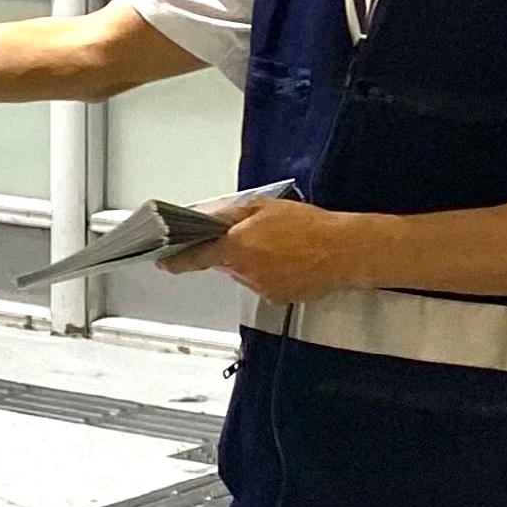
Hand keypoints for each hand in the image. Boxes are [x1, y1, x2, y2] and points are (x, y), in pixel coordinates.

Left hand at [160, 192, 372, 300]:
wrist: (343, 251)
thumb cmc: (306, 225)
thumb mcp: (263, 207)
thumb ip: (230, 215)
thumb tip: (206, 220)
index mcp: (236, 248)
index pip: (196, 258)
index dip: (177, 261)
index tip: (163, 263)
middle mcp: (244, 273)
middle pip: (225, 264)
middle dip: (232, 251)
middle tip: (256, 234)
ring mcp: (261, 289)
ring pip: (245, 274)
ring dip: (253, 262)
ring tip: (280, 246)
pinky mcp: (278, 298)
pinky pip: (263, 284)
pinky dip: (270, 274)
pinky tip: (290, 261)